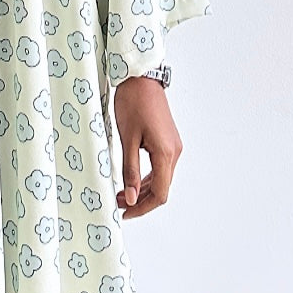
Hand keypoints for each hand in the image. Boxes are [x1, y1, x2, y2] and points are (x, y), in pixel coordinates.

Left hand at [113, 75, 183, 221]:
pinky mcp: (167, 141)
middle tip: (118, 205)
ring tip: (121, 195)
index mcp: (165, 153)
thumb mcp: (127, 139)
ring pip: (161, 179)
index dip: (143, 208)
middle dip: (141, 201)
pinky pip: (160, 167)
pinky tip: (132, 181)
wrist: (141, 79)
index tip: (125, 213)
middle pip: (162, 188)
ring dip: (143, 190)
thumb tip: (131, 197)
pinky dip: (147, 178)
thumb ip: (130, 170)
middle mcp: (174, 152)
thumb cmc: (133, 103)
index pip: (160, 193)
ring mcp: (173, 146)